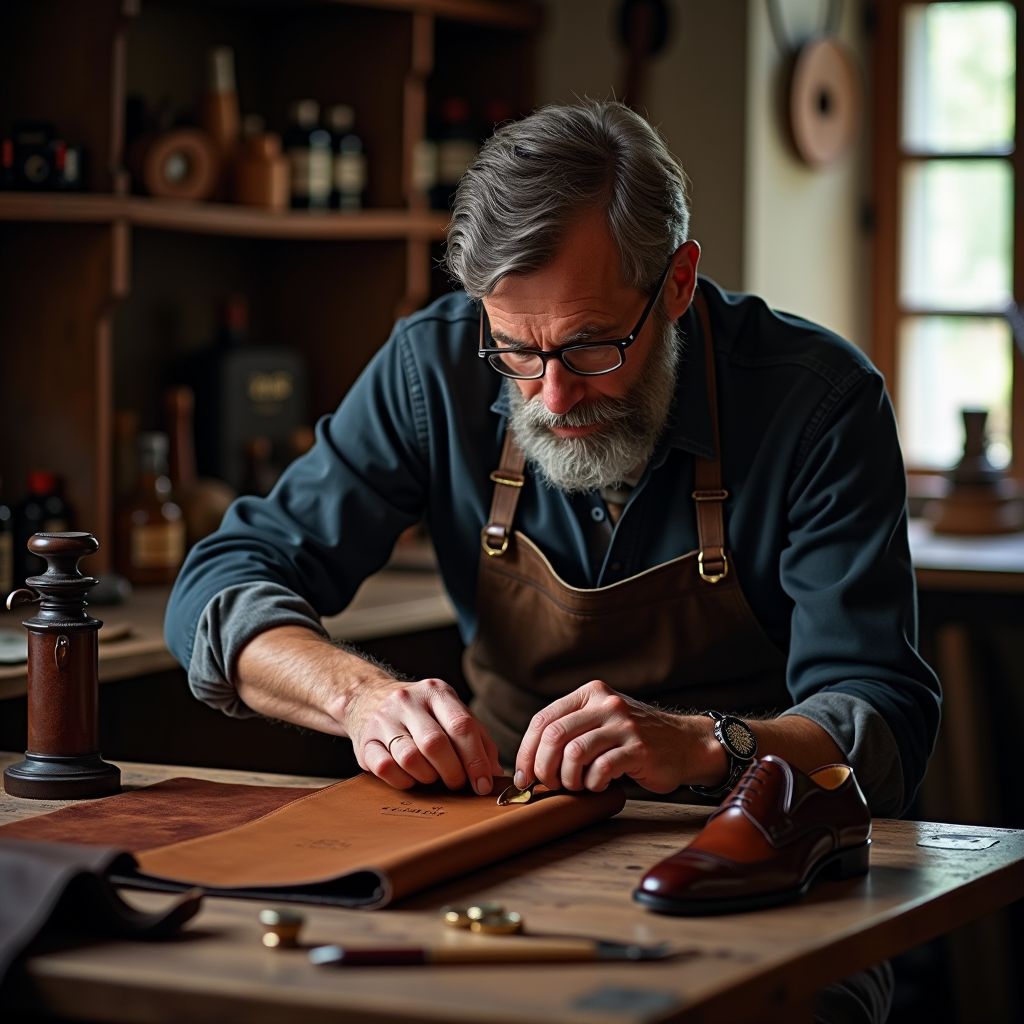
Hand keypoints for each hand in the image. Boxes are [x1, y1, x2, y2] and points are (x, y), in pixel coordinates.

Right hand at [342, 676, 502, 795]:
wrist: (368, 698)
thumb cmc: (421, 714)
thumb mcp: (451, 714)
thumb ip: (478, 739)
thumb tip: (495, 774)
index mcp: (436, 692)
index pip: (462, 725)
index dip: (476, 760)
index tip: (483, 784)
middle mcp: (408, 701)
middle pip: (436, 743)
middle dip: (453, 772)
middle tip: (458, 784)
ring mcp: (383, 720)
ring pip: (410, 758)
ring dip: (428, 777)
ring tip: (433, 778)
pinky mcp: (365, 742)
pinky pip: (386, 769)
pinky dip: (404, 781)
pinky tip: (411, 778)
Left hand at [514, 680, 726, 793]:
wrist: (685, 743)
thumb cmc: (634, 738)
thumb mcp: (601, 720)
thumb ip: (571, 729)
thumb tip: (529, 761)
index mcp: (590, 694)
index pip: (543, 720)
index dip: (526, 751)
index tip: (524, 775)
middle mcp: (605, 704)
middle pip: (554, 736)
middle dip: (542, 767)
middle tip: (548, 784)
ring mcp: (623, 725)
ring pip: (573, 753)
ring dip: (567, 778)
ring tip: (576, 785)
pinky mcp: (638, 749)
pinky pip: (601, 769)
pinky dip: (592, 783)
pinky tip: (598, 784)